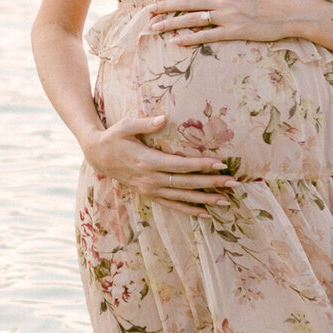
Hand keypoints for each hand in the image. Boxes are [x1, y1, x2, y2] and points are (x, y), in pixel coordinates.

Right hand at [85, 111, 239, 217]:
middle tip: (233, 183)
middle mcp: (151, 180)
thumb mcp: (125, 126)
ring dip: (205, 200)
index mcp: (147, 161)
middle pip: (186, 183)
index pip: (180, 166)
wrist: (98, 156)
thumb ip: (145, 123)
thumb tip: (164, 118)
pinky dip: (189, 210)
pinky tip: (205, 213)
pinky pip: (172, 205)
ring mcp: (150, 190)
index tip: (221, 164)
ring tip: (226, 201)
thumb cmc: (114, 137)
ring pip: (182, 198)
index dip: (201, 165)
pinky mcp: (149, 195)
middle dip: (211, 183)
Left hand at [147, 0, 318, 51]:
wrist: (291, 11)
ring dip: (171, 22)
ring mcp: (227, 16)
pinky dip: (190, 38)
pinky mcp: (234, 32)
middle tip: (149, 10)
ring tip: (155, 26)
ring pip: (193, 18)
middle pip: (188, 1)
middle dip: (166, 5)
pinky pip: (207, 35)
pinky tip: (176, 41)